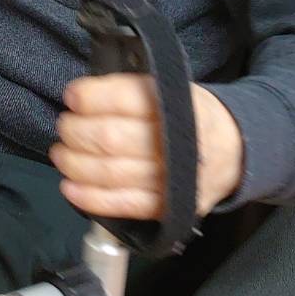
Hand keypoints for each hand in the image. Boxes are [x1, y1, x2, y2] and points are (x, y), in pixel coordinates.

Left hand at [51, 75, 243, 219]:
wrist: (234, 150)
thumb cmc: (190, 114)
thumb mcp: (172, 87)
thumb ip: (131, 90)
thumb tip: (82, 96)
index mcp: (179, 105)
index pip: (127, 98)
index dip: (92, 97)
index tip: (72, 95)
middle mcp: (177, 142)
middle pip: (111, 138)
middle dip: (77, 131)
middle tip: (64, 126)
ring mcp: (172, 179)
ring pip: (111, 173)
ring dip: (75, 163)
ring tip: (61, 154)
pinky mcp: (168, 208)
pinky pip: (123, 205)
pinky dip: (90, 198)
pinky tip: (70, 187)